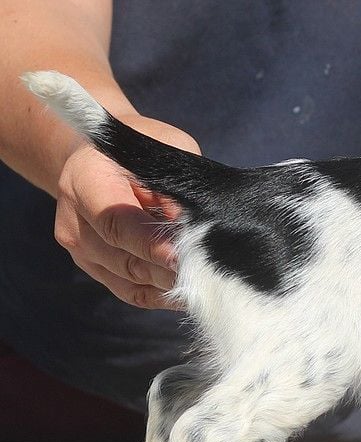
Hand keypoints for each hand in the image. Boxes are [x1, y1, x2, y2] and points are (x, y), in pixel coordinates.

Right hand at [53, 115, 199, 309]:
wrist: (98, 156)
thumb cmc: (141, 146)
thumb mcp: (166, 148)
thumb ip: (176, 186)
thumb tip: (191, 229)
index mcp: (85, 181)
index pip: (116, 222)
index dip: (150, 244)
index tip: (181, 257)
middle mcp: (75, 219)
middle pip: (123, 260)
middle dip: (167, 271)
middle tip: (205, 274)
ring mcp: (80, 248)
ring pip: (129, 281)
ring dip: (166, 285)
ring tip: (201, 283)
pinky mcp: (93, 267)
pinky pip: (129, 291)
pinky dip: (159, 295)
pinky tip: (185, 293)